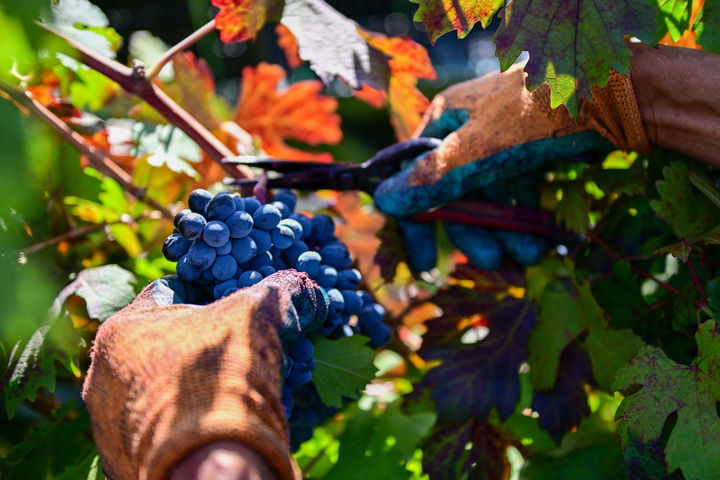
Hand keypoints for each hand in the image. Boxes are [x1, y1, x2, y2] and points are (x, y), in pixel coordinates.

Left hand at [82, 270, 322, 479]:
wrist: (212, 460)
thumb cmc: (224, 375)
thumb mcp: (255, 317)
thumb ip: (273, 292)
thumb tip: (298, 281)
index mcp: (121, 331)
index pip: (166, 292)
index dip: (204, 291)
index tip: (230, 300)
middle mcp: (101, 376)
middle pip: (159, 344)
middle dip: (196, 344)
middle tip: (233, 349)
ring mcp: (108, 423)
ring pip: (154, 389)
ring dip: (187, 386)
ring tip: (228, 391)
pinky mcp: (122, 460)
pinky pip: (157, 430)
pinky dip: (183, 424)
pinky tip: (214, 425)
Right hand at [374, 43, 719, 271]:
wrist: (624, 89)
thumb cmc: (543, 113)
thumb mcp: (483, 149)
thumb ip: (433, 179)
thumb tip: (382, 202)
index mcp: (447, 119)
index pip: (415, 177)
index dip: (418, 221)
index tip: (426, 263)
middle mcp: (469, 129)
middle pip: (456, 193)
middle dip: (476, 232)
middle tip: (494, 262)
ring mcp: (503, 139)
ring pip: (491, 197)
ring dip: (505, 231)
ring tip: (529, 256)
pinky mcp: (534, 150)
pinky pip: (519, 191)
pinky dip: (526, 216)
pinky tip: (543, 238)